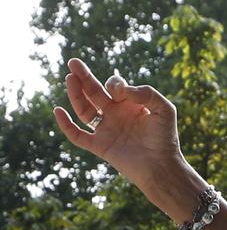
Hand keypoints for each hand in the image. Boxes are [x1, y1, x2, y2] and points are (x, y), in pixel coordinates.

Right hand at [54, 61, 181, 204]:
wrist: (161, 167)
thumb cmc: (165, 138)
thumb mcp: (164, 109)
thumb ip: (146, 93)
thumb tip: (119, 90)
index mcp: (130, 105)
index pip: (114, 87)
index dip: (114, 84)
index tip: (121, 93)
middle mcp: (116, 115)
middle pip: (95, 93)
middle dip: (84, 77)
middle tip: (73, 62)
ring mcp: (106, 130)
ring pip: (85, 110)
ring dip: (76, 94)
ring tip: (69, 78)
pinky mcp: (100, 146)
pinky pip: (78, 135)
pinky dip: (66, 125)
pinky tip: (58, 111)